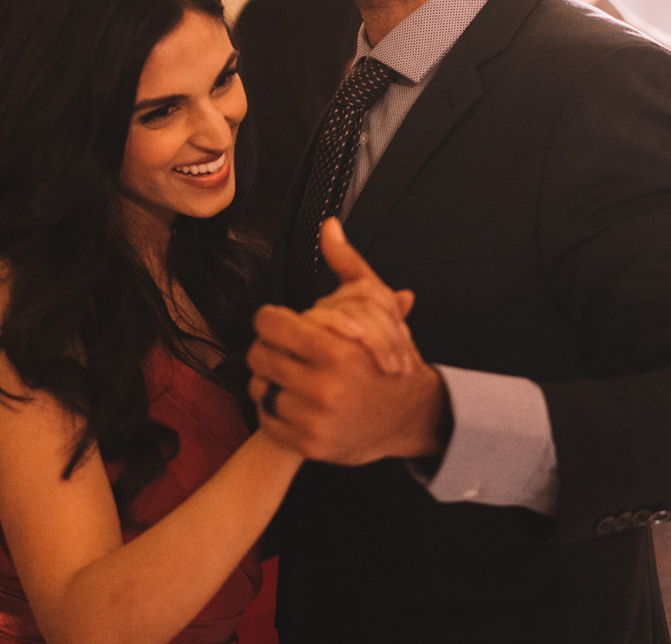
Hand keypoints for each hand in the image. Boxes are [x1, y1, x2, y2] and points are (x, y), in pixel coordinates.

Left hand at [247, 220, 446, 463]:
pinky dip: (275, 408)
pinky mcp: (308, 444)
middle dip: (269, 347)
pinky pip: (266, 418)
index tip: (281, 323)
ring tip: (291, 374)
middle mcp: (322, 387)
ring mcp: (313, 419)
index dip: (271, 319)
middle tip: (286, 349)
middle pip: (258, 355)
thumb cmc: (388, 358)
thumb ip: (346, 264)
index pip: (268, 324)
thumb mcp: (375, 305)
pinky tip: (295, 398)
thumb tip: (328, 226)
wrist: (412, 415)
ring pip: (258, 387)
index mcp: (335, 349)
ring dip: (269, 378)